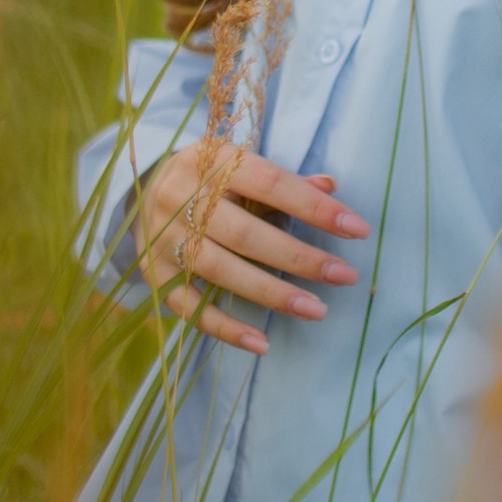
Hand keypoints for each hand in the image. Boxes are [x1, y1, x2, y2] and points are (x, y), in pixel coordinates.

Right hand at [135, 138, 367, 355]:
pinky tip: (262, 343)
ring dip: (272, 294)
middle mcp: (181, 195)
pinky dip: (225, 328)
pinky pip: (189, 307)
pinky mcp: (153, 273)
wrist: (143, 190)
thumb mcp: (242, 167)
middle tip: (345, 276)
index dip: (314, 207)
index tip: (357, 230)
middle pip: (246, 233)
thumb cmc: (211, 179)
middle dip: (300, 258)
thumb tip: (331, 186)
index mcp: (210, 159)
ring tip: (316, 310)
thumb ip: (286, 181)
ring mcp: (164, 237)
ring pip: (220, 270)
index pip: (270, 183)